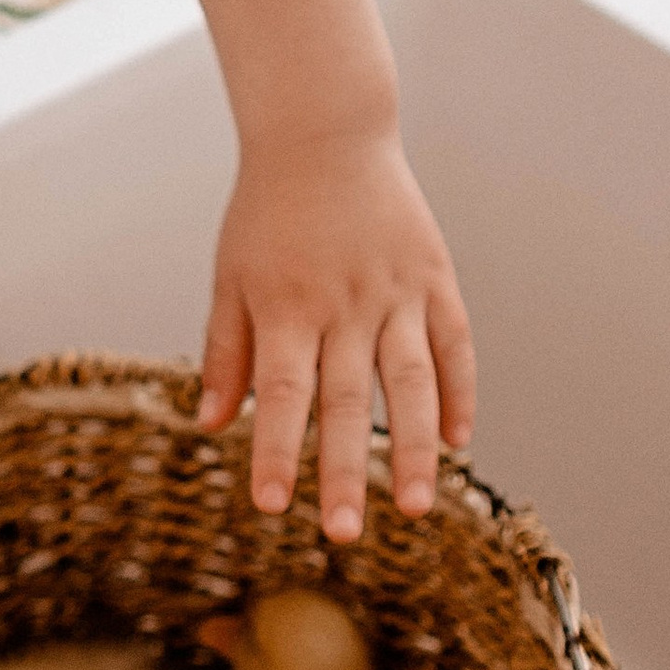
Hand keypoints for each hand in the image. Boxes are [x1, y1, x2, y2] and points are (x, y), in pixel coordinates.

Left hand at [197, 126, 475, 541]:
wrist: (324, 133)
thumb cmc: (266, 213)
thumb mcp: (230, 276)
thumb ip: (224, 351)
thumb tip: (209, 425)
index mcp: (286, 306)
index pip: (280, 393)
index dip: (276, 450)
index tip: (271, 506)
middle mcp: (344, 305)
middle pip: (347, 401)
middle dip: (346, 472)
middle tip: (344, 535)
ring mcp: (396, 292)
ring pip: (412, 382)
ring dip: (415, 449)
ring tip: (417, 508)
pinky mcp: (434, 278)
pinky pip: (454, 345)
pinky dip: (460, 394)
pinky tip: (458, 441)